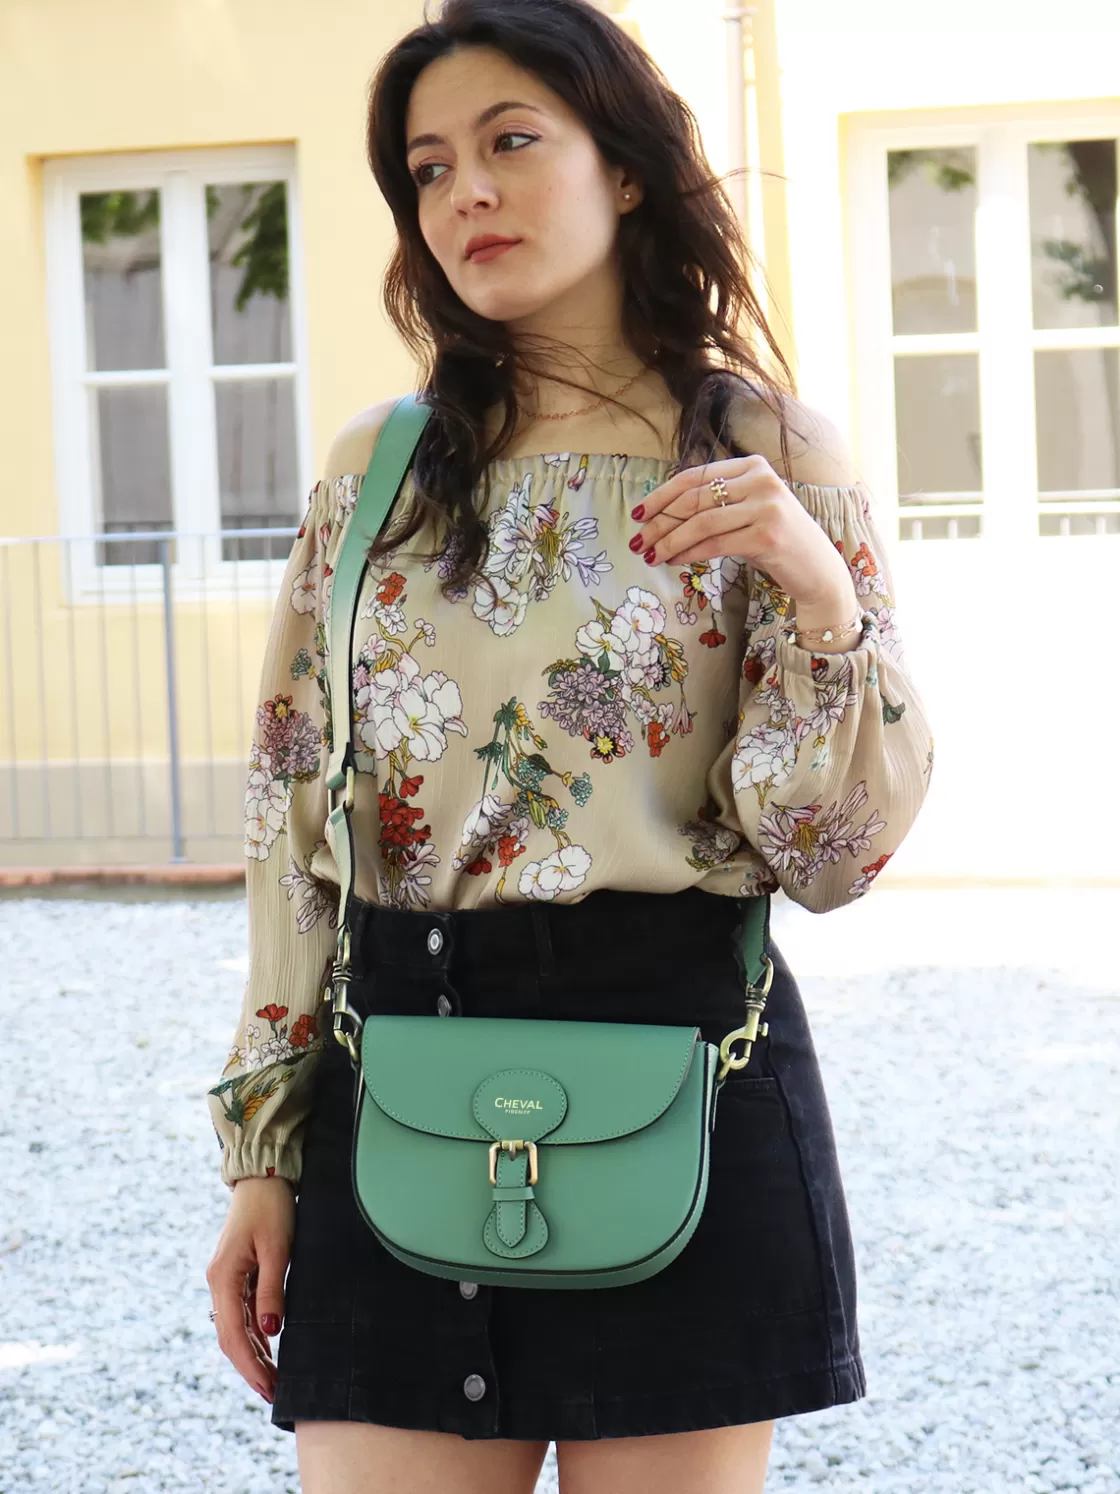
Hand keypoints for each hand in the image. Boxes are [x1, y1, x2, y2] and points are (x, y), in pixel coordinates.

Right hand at [206, 1176, 295, 1404]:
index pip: (233, 1334)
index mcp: (223, 1278)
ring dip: (252, 1354)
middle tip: (273, 1394)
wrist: (263, 1178)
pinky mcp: (236, 1275)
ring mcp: (226, 1280)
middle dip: (250, 1368)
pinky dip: (254, 1334)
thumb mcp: (278, 1248)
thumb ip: (273, 1289)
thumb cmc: (272, 1208)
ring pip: (235, 1328)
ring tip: (273, 1381)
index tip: (268, 1388)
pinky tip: (268, 1350)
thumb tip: (270, 1331)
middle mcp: (218, 1283)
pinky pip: (242, 1313)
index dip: (250, 1365)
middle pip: (230, 1337)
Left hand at [630, 454, 855, 609]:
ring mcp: (767, 507)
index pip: (695, 476)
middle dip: (660, 521)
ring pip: (701, 522)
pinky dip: (689, 553)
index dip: (661, 495)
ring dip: (669, 541)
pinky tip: (673, 561)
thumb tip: (659, 512)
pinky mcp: (768, 536)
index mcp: (752, 466)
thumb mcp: (745, 511)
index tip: (638, 514)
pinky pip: (716, 544)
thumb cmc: (774, 540)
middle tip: (638, 540)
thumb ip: (714, 503)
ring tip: (650, 555)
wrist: (817, 569)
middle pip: (695, 499)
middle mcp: (761, 480)